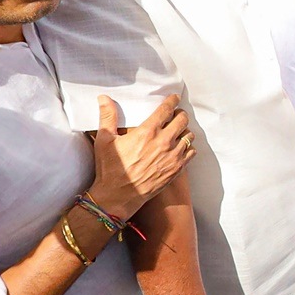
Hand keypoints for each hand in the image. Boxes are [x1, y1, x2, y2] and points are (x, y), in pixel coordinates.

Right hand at [88, 95, 195, 220]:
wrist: (118, 195)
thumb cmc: (110, 168)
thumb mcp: (105, 140)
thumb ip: (107, 116)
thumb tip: (104, 98)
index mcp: (147, 131)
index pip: (167, 109)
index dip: (172, 101)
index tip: (174, 98)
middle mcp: (164, 142)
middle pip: (182, 120)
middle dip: (180, 115)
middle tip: (176, 115)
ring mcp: (173, 156)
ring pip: (189, 135)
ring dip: (184, 131)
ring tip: (178, 131)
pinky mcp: (177, 169)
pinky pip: (191, 152)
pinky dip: (188, 147)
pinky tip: (180, 147)